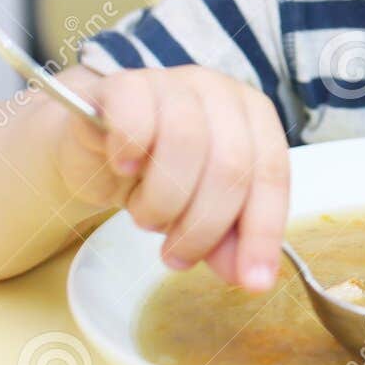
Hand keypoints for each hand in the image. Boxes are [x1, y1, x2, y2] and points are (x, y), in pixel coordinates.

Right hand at [52, 65, 289, 291]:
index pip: (272, 173)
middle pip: (231, 165)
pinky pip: (135, 119)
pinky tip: (125, 170)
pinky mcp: (123, 84)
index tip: (252, 282)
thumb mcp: (199, 210)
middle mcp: (221, 92)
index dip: (262, 232)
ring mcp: (173, 82)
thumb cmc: (156, 175)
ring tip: (146, 216)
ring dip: (162, 202)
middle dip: (204, 227)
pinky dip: (130, 153)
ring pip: (185, 144)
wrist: (93, 147)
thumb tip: (247, 275)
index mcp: (254, 116)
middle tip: (177, 256)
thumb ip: (227, 238)